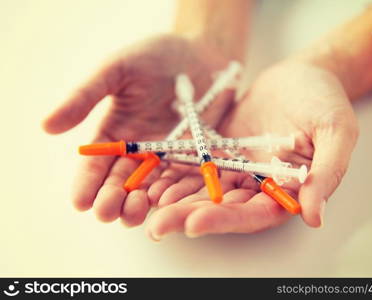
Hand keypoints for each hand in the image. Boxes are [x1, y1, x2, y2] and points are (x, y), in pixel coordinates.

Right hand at [42, 35, 233, 225]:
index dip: (85, 185)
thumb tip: (46, 126)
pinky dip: (172, 195)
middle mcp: (138, 152)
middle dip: (110, 202)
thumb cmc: (157, 56)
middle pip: (119, 186)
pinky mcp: (193, 158)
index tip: (80, 201)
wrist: (202, 53)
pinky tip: (166, 201)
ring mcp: (166, 157)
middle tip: (108, 209)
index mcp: (115, 134)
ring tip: (136, 207)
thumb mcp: (117, 69)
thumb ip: (85, 96)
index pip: (95, 167)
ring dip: (139, 206)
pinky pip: (181, 183)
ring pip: (148, 192)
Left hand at [146, 60, 358, 238]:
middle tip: (156, 225)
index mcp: (287, 191)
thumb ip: (327, 172)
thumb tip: (314, 217)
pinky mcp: (221, 151)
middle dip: (189, 216)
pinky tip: (152, 178)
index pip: (255, 214)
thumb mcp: (336, 130)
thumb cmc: (326, 100)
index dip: (225, 220)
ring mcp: (237, 169)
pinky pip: (196, 164)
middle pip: (222, 208)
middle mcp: (259, 186)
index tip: (194, 222)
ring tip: (146, 204)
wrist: (303, 75)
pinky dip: (175, 172)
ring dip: (175, 199)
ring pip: (204, 190)